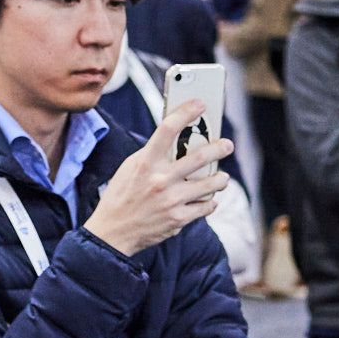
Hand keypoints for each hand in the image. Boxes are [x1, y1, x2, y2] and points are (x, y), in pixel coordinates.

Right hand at [82, 99, 231, 256]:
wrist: (112, 233)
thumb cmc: (121, 197)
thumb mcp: (129, 169)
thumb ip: (152, 155)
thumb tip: (176, 140)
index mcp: (145, 163)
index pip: (167, 129)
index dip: (186, 112)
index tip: (200, 104)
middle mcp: (160, 180)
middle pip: (200, 157)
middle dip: (219, 148)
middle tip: (227, 145)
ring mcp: (171, 200)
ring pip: (211, 184)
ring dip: (220, 179)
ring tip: (222, 178)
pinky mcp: (179, 219)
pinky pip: (206, 206)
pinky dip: (209, 202)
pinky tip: (206, 200)